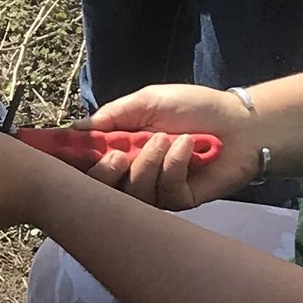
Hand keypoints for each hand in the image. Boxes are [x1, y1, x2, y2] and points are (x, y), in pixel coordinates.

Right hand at [83, 82, 257, 207]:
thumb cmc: (195, 107)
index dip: (73, 162)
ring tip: (167, 139)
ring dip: (148, 164)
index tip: (62, 156)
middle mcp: (134, 171)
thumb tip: (75, 130)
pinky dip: (174, 166)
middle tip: (118, 156)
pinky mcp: (179, 201)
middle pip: (101, 190)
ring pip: (132, 194)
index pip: (88, 162)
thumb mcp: (147, 101)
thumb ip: (111, 116)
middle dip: (104, 174)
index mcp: (122, 147)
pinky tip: (188, 147)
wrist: (240, 124)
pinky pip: (164, 194)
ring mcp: (156, 189)